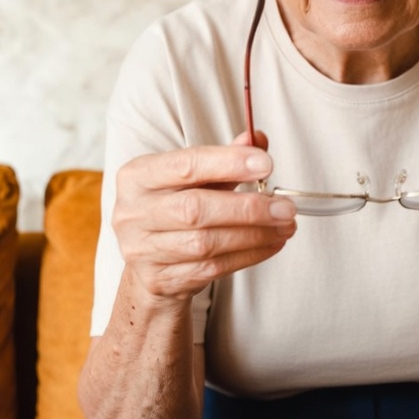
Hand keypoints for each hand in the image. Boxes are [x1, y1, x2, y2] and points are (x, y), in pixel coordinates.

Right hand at [110, 132, 297, 305]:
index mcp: (137, 176)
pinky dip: (248, 256)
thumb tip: (257, 139)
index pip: (185, 166)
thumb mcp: (195, 179)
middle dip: (247, 208)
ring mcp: (141, 250)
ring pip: (205, 243)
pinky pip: (211, 269)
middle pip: (195, 209)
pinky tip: (270, 244)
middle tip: (285, 207)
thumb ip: (224, 159)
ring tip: (285, 226)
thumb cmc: (176, 209)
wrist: (151, 264)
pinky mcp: (159, 279)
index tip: (266, 164)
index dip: (227, 163)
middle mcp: (133, 213)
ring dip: (254, 235)